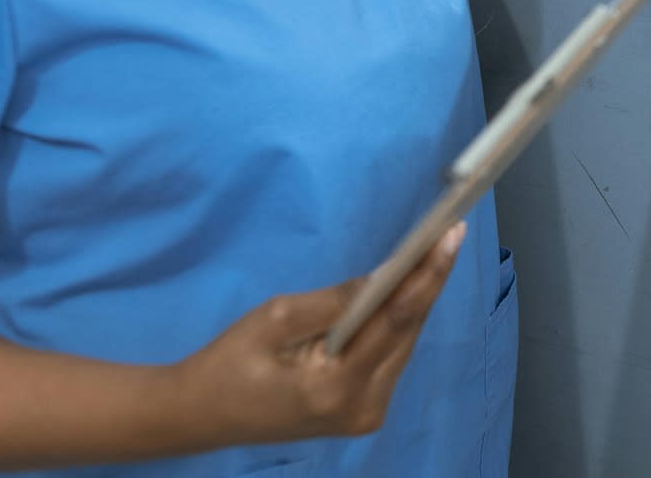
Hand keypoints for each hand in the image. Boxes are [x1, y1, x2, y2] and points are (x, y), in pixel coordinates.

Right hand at [168, 223, 466, 445]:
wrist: (199, 415)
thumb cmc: (229, 363)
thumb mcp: (276, 318)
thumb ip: (336, 300)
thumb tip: (386, 275)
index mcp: (337, 387)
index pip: (397, 319)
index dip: (428, 274)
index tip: (450, 236)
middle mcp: (363, 407)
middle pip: (408, 332)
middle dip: (428, 282)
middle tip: (448, 235)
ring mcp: (365, 415)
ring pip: (403, 345)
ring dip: (415, 301)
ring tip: (436, 253)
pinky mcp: (361, 413)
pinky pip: (389, 357)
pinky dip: (396, 323)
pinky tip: (408, 289)